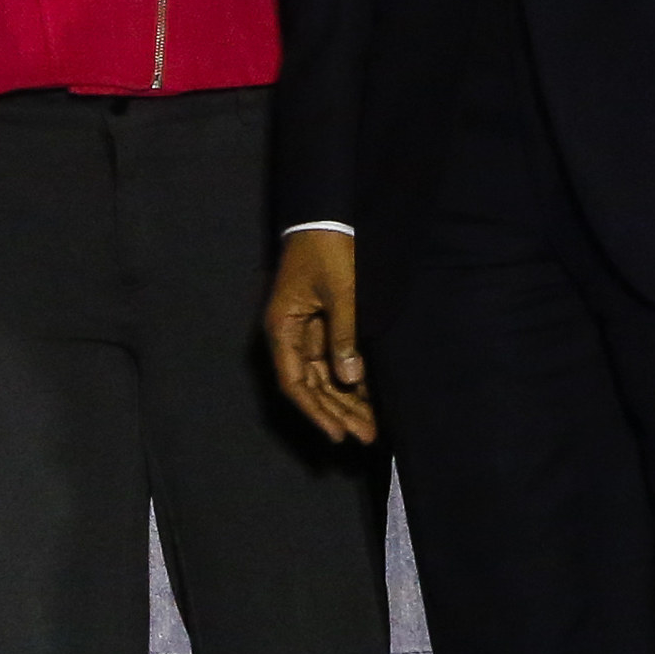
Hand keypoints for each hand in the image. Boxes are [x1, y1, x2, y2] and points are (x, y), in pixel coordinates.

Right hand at [266, 228, 374, 443]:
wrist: (328, 216)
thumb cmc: (330, 250)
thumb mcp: (341, 292)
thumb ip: (344, 335)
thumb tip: (349, 378)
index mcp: (283, 327)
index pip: (295, 382)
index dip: (316, 411)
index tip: (337, 434)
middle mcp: (290, 335)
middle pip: (311, 386)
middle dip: (337, 413)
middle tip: (365, 437)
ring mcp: (307, 331)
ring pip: (324, 378)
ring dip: (345, 402)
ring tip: (371, 427)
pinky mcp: (323, 325)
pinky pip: (334, 361)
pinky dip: (351, 381)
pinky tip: (369, 400)